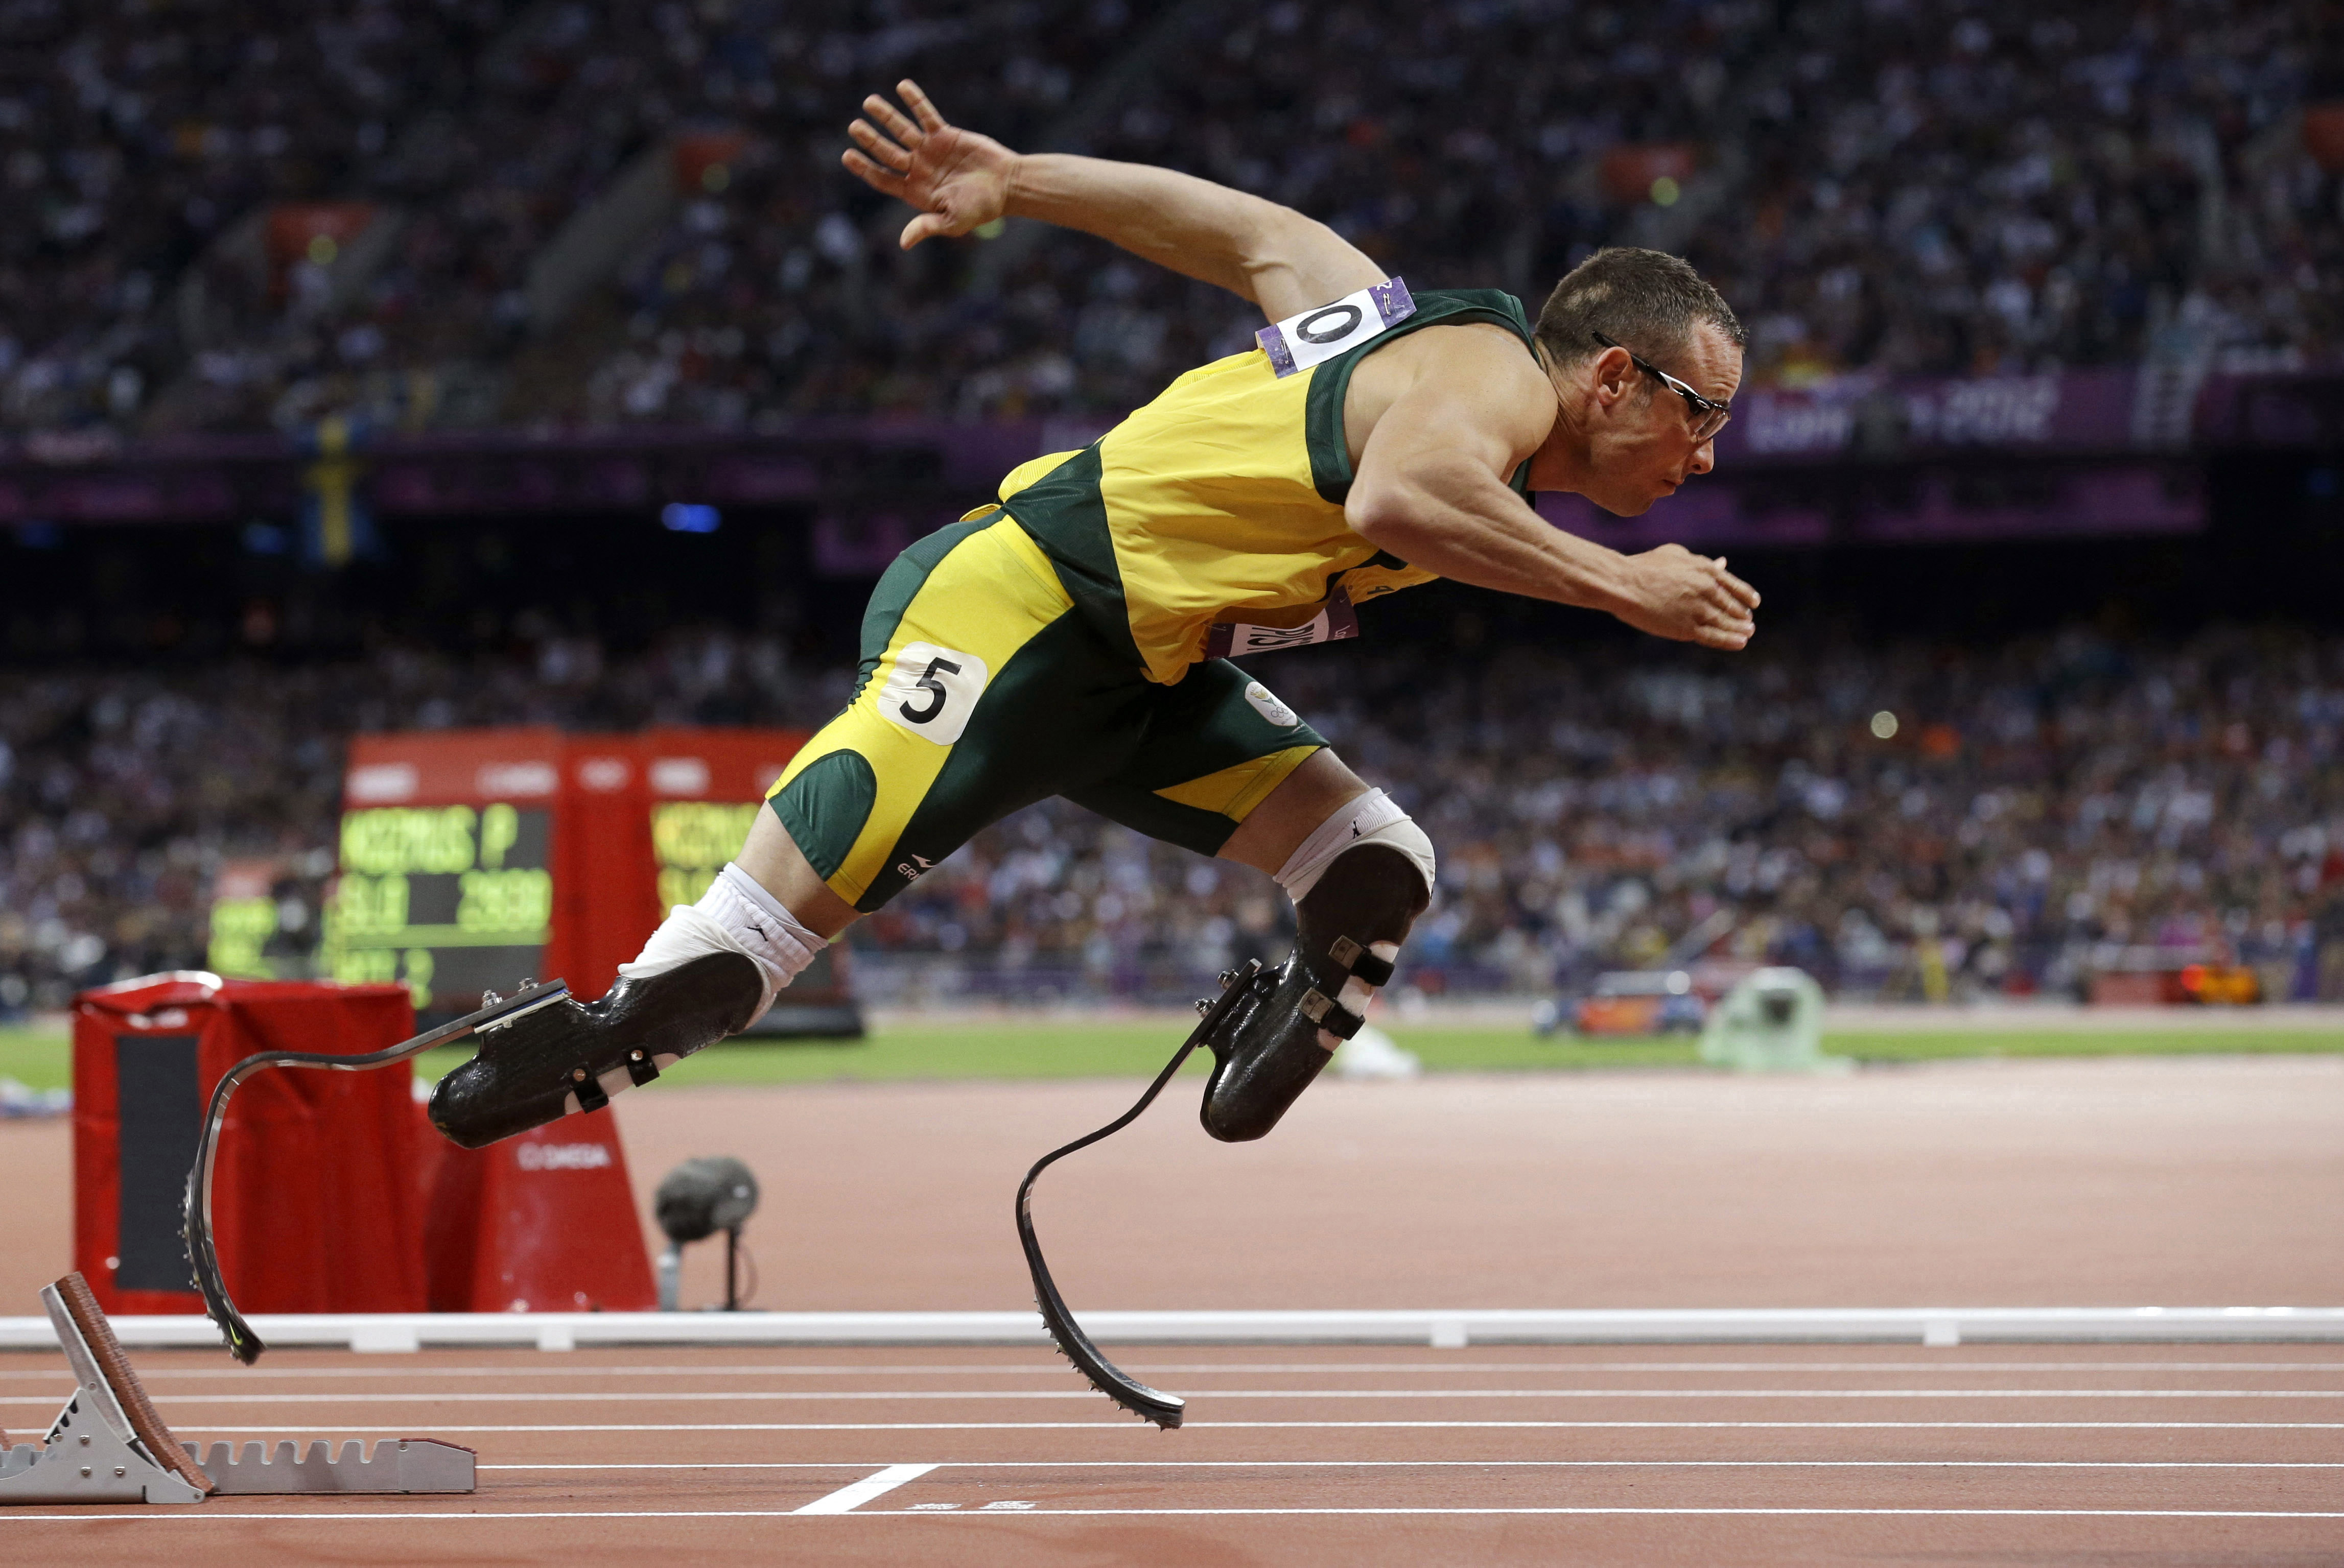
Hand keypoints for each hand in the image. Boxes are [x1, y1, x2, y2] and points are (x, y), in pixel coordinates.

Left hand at [842, 80, 1016, 248]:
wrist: (1006, 186)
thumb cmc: (981, 208)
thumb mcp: (953, 221)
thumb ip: (927, 226)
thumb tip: (904, 243)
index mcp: (915, 191)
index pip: (883, 178)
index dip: (865, 167)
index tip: (848, 155)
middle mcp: (918, 169)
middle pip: (887, 152)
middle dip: (871, 139)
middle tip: (855, 127)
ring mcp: (930, 150)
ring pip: (902, 130)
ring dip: (886, 116)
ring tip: (869, 102)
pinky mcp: (945, 135)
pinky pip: (926, 115)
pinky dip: (915, 101)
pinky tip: (902, 86)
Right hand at [1611, 544, 1758, 649]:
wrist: (1624, 584)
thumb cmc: (1645, 566)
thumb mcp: (1677, 555)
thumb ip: (1702, 562)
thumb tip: (1723, 563)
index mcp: (1705, 569)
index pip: (1734, 585)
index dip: (1746, 595)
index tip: (1753, 603)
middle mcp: (1707, 589)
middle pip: (1732, 606)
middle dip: (1742, 614)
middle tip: (1748, 621)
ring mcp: (1698, 610)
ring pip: (1726, 623)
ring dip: (1740, 628)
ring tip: (1748, 633)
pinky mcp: (1687, 628)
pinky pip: (1714, 637)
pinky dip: (1730, 641)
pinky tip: (1741, 643)